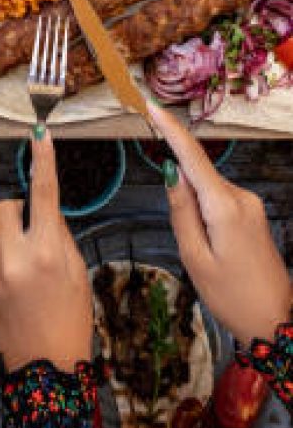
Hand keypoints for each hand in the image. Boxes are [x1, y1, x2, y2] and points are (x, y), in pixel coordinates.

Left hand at [0, 130, 92, 372]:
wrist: (46, 375)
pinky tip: (15, 299)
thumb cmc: (71, 322)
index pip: (44, 194)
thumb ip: (58, 237)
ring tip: (27, 279)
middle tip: (33, 236)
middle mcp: (15, 259)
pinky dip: (0, 273)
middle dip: (17, 214)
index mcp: (48, 253)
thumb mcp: (78, 274)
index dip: (43, 161)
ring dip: (8, 244)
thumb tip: (43, 211)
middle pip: (4, 207)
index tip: (39, 135)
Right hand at [148, 103, 290, 345]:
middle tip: (190, 243)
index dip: (170, 129)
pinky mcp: (251, 214)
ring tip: (206, 257)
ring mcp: (250, 205)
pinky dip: (204, 216)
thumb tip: (171, 173)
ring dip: (193, 212)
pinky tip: (213, 250)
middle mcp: (241, 198)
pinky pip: (217, 202)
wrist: (275, 321)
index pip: (192, 157)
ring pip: (206, 191)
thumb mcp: (195, 257)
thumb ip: (180, 211)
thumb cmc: (232, 296)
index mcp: (225, 207)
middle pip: (197, 176)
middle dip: (180, 195)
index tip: (152, 106)